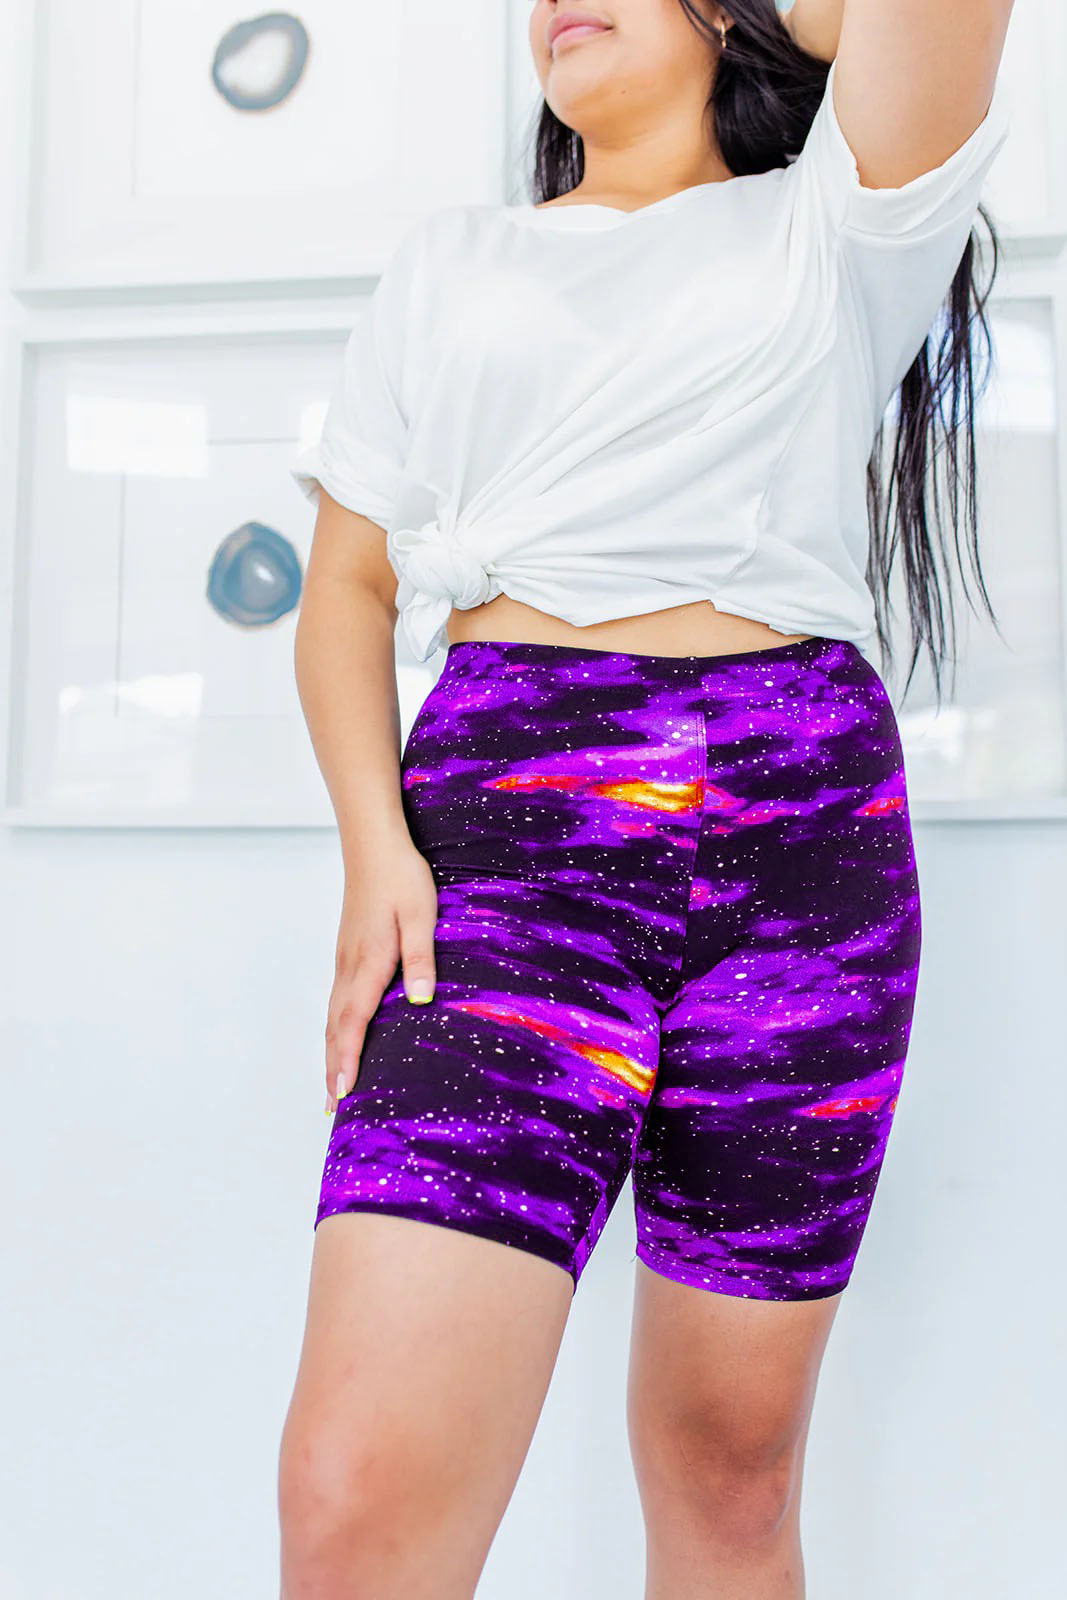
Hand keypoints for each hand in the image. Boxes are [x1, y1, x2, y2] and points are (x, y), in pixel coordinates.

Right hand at [324, 836, 438, 1113]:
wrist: (374, 845)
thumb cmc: (402, 877)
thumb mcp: (420, 915)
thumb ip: (420, 958)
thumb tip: (419, 1001)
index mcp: (369, 962)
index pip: (354, 1022)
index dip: (348, 1059)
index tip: (343, 1094)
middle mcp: (350, 967)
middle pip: (336, 1027)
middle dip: (333, 1068)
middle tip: (330, 1108)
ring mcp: (345, 960)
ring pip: (333, 1016)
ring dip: (331, 1051)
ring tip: (331, 1085)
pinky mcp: (348, 953)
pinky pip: (337, 1001)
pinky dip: (334, 1029)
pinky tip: (340, 1037)